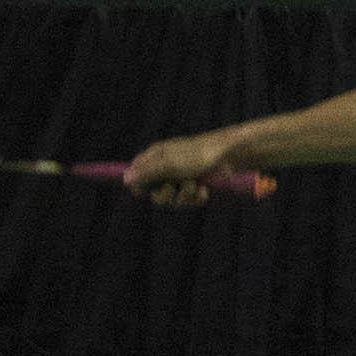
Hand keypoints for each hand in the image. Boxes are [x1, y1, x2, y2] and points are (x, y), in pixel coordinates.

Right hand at [121, 132, 237, 207]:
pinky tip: (205, 190)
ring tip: (196, 186)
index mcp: (155, 158)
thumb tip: (125, 180)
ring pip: (173, 200)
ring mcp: (181, 178)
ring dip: (185, 197)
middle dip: (166, 196)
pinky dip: (197, 198)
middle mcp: (166, 169)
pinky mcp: (196, 186)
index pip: (136, 177)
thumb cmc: (198, 155)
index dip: (139, 188)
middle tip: (174, 188)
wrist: (230, 155)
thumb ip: (147, 173)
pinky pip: (189, 201)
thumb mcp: (169, 164)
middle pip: (155, 195)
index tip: (147, 193)